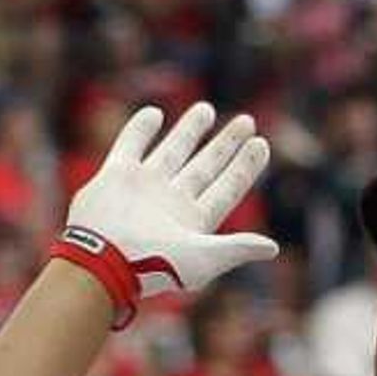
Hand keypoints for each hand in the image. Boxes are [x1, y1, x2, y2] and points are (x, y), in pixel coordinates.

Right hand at [62, 103, 276, 312]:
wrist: (104, 260)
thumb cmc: (154, 266)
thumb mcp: (202, 260)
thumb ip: (236, 249)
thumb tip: (272, 248)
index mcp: (194, 221)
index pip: (227, 188)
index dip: (245, 168)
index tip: (262, 144)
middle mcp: (172, 202)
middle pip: (206, 166)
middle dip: (226, 145)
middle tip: (247, 121)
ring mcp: (145, 187)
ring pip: (173, 151)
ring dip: (190, 130)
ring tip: (207, 109)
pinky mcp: (116, 175)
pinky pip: (130, 144)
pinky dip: (140, 128)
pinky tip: (154, 114)